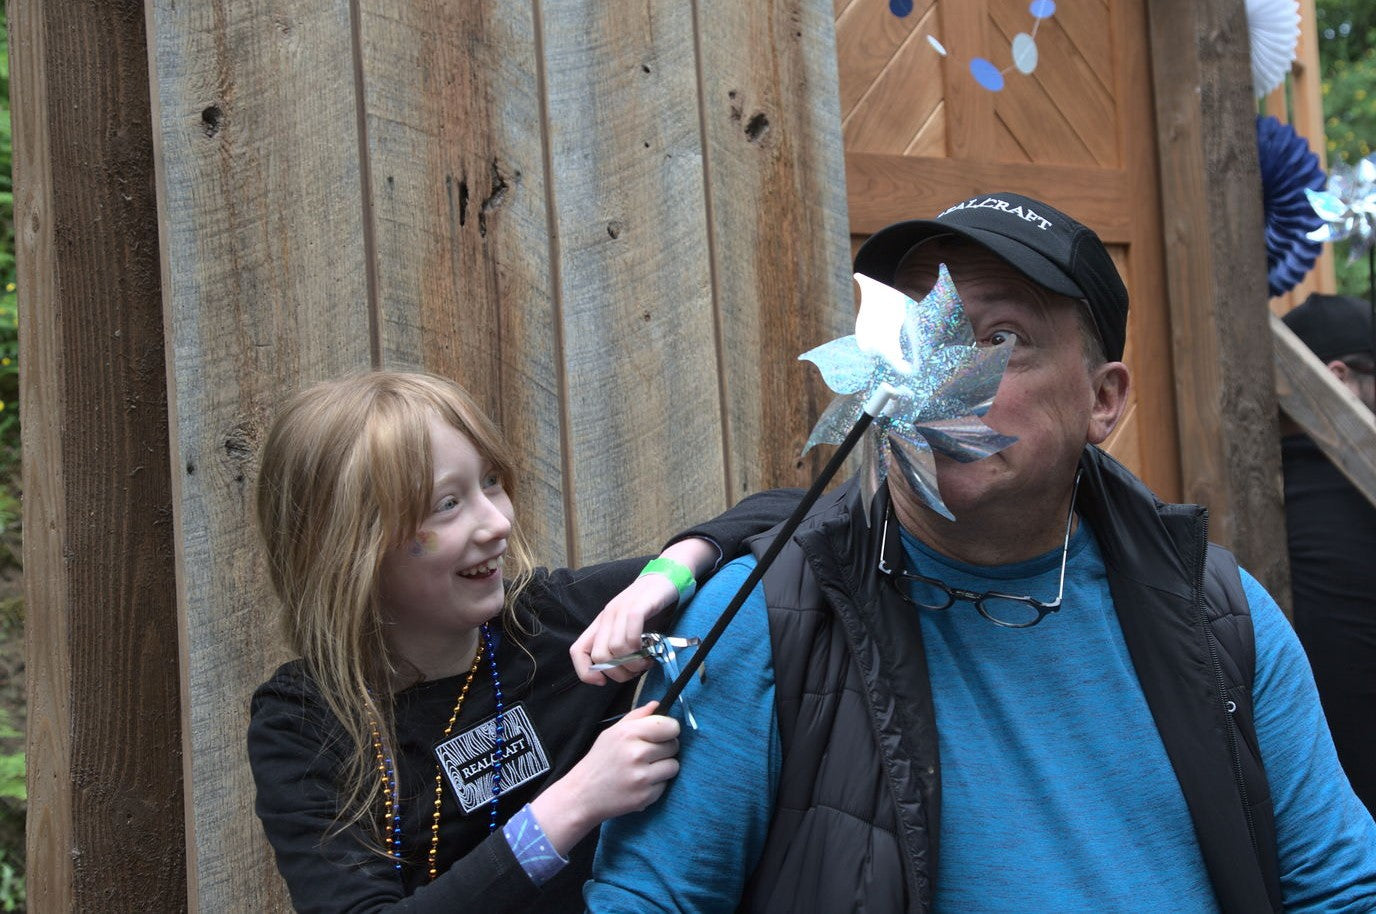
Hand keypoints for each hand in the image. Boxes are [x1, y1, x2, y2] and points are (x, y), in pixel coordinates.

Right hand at [528, 702, 680, 854]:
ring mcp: (642, 777)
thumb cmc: (599, 760)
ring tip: (645, 769)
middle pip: (674, 745)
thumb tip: (657, 705)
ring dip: (664, 767)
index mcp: (628, 733)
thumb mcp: (612, 732)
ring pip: (674, 766)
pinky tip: (639, 784)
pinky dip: (656, 785)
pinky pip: (665, 785)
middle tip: (648, 754)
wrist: (582, 794)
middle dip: (665, 749)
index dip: (669, 729)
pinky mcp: (645, 796)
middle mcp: (637, 754)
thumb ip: (636, 717)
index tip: (663, 734)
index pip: (670, 726)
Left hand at [571, 572, 679, 683]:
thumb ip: (619, 645)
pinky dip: (639, 648)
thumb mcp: (627, 627)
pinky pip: (631, 635)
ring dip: (634, 662)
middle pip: (599, 656)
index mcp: (600, 624)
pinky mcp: (639, 606)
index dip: (585, 672)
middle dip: (618, 672)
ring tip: (646, 661)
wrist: (664, 578)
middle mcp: (607, 617)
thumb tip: (618, 672)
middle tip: (635, 671)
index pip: (577, 651)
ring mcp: (621, 610)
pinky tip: (650, 650)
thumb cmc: (647, 607)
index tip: (602, 682)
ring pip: (616, 649)